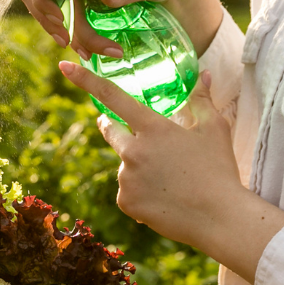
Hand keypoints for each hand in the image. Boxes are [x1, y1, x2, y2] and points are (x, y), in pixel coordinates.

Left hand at [58, 61, 283, 283]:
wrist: (219, 218)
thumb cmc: (219, 170)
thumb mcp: (214, 129)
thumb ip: (202, 99)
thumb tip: (204, 75)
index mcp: (152, 128)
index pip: (112, 96)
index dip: (86, 79)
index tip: (64, 66)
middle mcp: (132, 151)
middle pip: (110, 130)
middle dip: (114, 126)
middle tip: (132, 132)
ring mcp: (126, 178)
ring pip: (125, 164)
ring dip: (138, 165)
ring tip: (171, 179)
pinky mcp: (125, 202)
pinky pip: (127, 190)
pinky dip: (141, 191)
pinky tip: (164, 197)